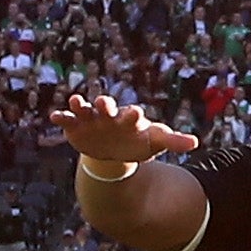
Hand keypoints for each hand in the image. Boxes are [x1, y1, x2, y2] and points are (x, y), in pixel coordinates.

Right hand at [53, 90, 193, 173]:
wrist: (115, 150)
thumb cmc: (137, 141)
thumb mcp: (155, 141)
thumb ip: (173, 141)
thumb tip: (195, 143)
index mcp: (129, 118)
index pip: (132, 115)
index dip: (133, 115)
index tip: (136, 114)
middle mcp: (109, 115)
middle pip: (107, 106)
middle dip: (105, 104)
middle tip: (103, 102)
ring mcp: (92, 120)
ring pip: (85, 109)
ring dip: (80, 105)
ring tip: (75, 101)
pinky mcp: (77, 128)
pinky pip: (68, 120)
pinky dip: (62, 117)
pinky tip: (54, 117)